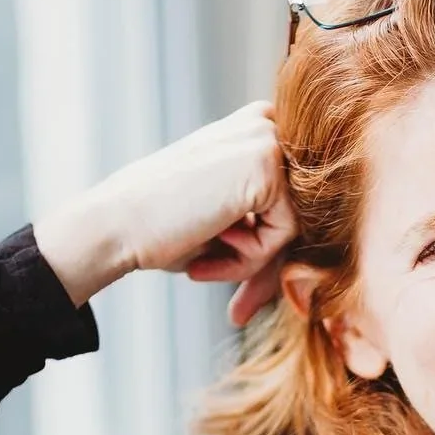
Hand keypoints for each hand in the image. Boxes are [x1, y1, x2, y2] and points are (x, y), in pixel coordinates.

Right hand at [33, 101, 298, 325]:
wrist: (116, 226)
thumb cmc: (165, 229)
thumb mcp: (230, 223)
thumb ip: (274, 227)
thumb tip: (319, 265)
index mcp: (255, 129)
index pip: (295, 201)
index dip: (270, 251)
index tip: (242, 297)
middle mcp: (264, 123)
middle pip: (301, 214)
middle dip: (269, 265)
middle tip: (238, 311)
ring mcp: (266, 138)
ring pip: (295, 225)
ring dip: (255, 260)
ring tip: (207, 265)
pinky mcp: (266, 163)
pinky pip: (285, 233)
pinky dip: (251, 256)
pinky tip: (211, 249)